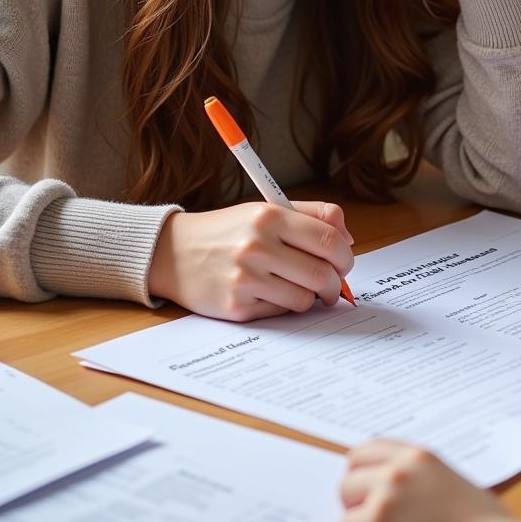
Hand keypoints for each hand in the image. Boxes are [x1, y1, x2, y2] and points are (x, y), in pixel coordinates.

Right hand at [147, 200, 352, 320]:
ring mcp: (245, 279)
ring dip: (309, 296)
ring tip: (295, 285)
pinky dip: (283, 305)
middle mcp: (257, 246)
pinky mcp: (236, 307)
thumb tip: (348, 239)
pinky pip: (281, 312)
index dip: (345, 256)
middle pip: (322, 274)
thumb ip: (312, 215)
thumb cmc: (228, 230)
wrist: (172, 252)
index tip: (344, 262)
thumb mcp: (266, 209)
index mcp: (269, 216)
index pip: (329, 240)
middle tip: (332, 284)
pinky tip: (268, 292)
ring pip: (305, 299)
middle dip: (335, 283)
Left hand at [340, 439, 520, 521]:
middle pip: (352, 468)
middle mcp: (400, 467)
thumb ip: (420, 479)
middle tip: (371, 516)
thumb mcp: (450, 486)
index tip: (366, 486)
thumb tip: (390, 487)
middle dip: (357, 493)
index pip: (371, 448)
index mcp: (420, 456)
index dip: (365, 469)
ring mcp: (387, 492)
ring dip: (357, 515)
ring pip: (346, 494)